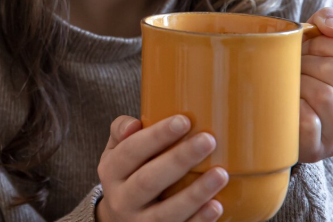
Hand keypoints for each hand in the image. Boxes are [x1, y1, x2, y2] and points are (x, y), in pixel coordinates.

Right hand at [95, 115, 228, 221]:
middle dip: (179, 159)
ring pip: (166, 211)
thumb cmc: (127, 174)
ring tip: (221, 174)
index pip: (131, 151)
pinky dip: (199, 220)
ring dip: (195, 193)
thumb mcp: (115, 152)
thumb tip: (134, 124)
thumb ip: (121, 131)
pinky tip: (216, 205)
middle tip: (208, 140)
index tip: (184, 120)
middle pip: (149, 180)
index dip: (156, 136)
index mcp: (111, 171)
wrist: (120, 220)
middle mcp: (122, 199)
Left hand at [299, 7, 332, 162]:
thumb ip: (327, 21)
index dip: (327, 43)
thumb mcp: (311, 43)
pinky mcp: (316, 150)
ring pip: (324, 96)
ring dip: (296, 84)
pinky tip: (284, 106)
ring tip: (286, 85)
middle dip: (303, 62)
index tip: (306, 47)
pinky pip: (308, 122)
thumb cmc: (297, 75)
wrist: (271, 116)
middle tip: (289, 68)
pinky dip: (291, 108)